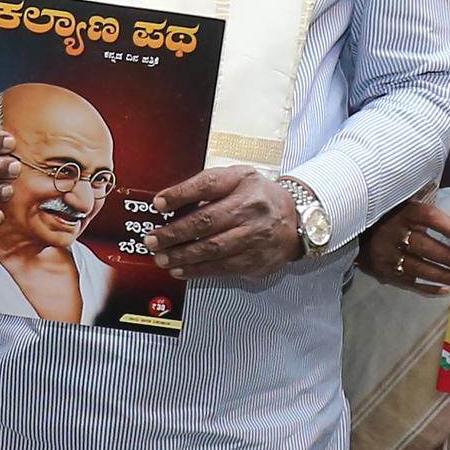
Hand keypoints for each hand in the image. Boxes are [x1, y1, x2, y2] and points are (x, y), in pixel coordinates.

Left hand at [150, 165, 302, 280]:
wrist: (297, 221)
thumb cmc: (259, 198)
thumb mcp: (238, 179)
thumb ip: (207, 186)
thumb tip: (169, 202)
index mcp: (244, 183)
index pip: (208, 185)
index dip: (181, 194)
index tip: (159, 203)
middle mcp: (251, 209)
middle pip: (207, 221)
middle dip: (174, 233)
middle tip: (152, 240)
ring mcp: (255, 237)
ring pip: (212, 249)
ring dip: (182, 256)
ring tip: (162, 258)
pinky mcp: (256, 261)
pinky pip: (222, 268)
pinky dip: (197, 270)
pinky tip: (181, 270)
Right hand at [358, 195, 449, 292]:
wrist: (355, 232)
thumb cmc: (391, 218)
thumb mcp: (405, 206)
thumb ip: (428, 214)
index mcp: (402, 212)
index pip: (428, 217)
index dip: (448, 227)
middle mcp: (392, 232)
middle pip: (424, 245)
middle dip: (448, 257)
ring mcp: (385, 254)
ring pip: (417, 267)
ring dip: (441, 275)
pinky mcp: (382, 271)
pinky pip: (408, 282)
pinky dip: (427, 287)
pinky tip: (444, 290)